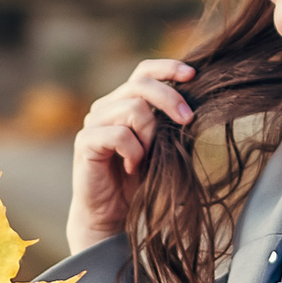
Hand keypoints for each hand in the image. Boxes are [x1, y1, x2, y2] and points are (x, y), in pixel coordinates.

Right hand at [67, 55, 195, 252]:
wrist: (111, 215)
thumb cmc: (139, 181)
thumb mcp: (162, 147)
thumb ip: (171, 123)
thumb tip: (196, 105)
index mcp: (124, 102)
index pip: (143, 70)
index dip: (168, 67)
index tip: (193, 75)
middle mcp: (106, 106)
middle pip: (141, 84)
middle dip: (170, 98)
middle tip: (188, 119)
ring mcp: (94, 122)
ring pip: (133, 109)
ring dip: (150, 135)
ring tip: (148, 158)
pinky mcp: (85, 142)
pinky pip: (119, 135)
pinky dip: (133, 152)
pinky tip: (132, 168)